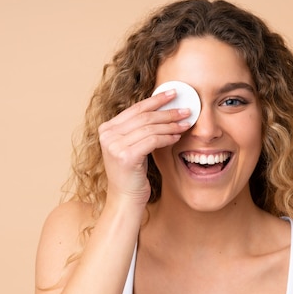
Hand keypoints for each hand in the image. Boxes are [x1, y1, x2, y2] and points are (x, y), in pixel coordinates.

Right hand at [98, 89, 190, 205]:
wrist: (125, 199)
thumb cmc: (132, 174)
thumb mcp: (132, 147)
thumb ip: (139, 130)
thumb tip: (164, 110)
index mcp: (107, 129)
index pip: (135, 109)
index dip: (155, 100)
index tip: (172, 94)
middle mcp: (107, 135)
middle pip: (144, 117)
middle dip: (167, 112)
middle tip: (186, 110)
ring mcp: (114, 146)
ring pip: (149, 128)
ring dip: (170, 125)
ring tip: (185, 123)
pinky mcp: (125, 156)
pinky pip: (152, 140)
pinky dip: (167, 137)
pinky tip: (176, 137)